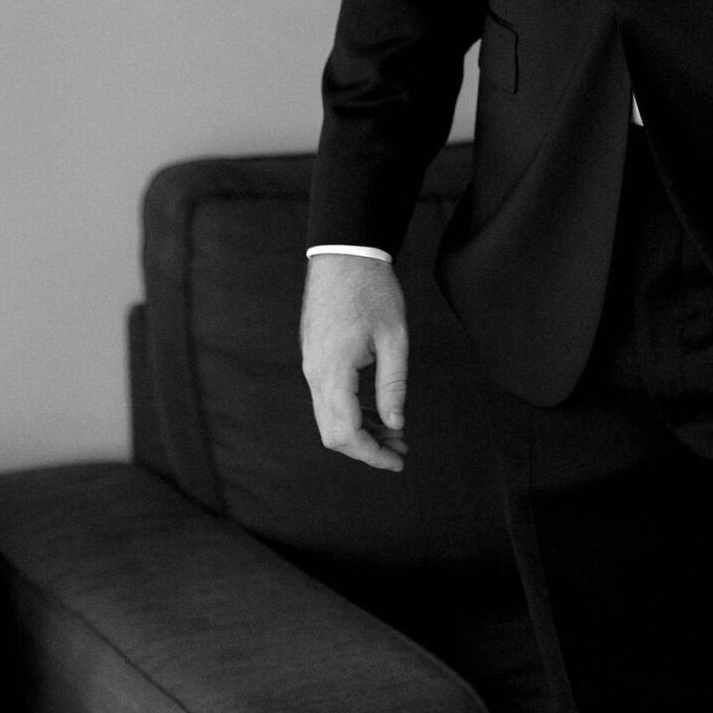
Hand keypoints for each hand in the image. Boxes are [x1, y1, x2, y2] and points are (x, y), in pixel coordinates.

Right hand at [301, 253, 408, 470]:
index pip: (346, 433)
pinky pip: (328, 399)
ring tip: (395, 431)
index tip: (398, 461)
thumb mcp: (394, 336)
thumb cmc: (372, 289)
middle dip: (367, 447)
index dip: (372, 454)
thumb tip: (396, 424)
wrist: (344, 252)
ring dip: (360, 431)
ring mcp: (311, 366)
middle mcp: (315, 374)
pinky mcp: (315, 358)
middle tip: (401, 448)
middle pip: (333, 433)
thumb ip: (393, 384)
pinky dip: (351, 412)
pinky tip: (377, 411)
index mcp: (333, 371)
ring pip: (329, 418)